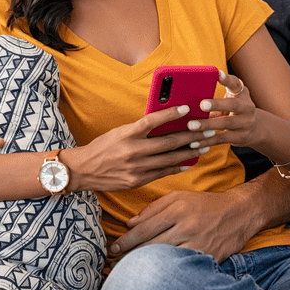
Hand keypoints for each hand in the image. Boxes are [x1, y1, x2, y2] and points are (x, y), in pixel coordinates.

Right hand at [67, 104, 208, 191]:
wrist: (83, 170)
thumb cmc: (103, 147)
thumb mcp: (119, 132)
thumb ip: (139, 129)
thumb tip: (164, 123)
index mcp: (127, 133)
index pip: (152, 120)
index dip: (171, 113)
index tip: (187, 108)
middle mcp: (133, 150)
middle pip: (168, 142)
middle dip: (191, 136)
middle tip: (206, 130)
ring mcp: (136, 168)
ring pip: (169, 159)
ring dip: (189, 152)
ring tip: (203, 146)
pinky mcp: (137, 181)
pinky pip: (162, 173)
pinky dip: (177, 167)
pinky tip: (188, 162)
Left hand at [112, 189, 257, 262]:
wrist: (239, 212)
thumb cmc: (205, 203)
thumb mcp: (179, 197)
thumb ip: (154, 208)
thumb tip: (130, 222)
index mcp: (178, 208)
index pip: (145, 227)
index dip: (127, 240)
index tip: (114, 248)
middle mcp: (187, 225)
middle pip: (152, 245)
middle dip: (130, 255)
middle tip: (115, 263)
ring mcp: (198, 242)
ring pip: (165, 257)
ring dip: (146, 265)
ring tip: (130, 271)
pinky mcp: (208, 256)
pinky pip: (182, 265)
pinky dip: (168, 269)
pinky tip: (156, 273)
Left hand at [186, 71, 258, 147]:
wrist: (256, 128)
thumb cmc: (235, 108)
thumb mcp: (232, 97)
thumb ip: (217, 92)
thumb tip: (188, 92)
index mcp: (242, 93)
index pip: (235, 83)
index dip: (227, 79)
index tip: (217, 73)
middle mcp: (247, 108)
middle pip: (233, 105)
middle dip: (217, 105)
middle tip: (201, 105)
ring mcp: (245, 124)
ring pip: (226, 124)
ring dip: (207, 125)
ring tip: (191, 126)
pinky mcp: (239, 138)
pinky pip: (221, 139)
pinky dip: (206, 141)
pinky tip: (193, 142)